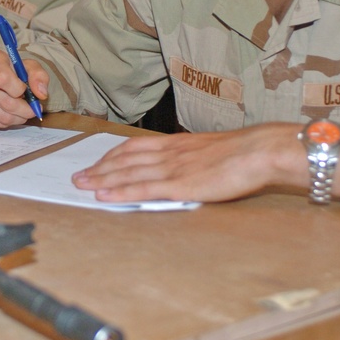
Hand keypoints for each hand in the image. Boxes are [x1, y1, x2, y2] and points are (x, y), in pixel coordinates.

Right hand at [0, 49, 48, 127]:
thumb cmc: (15, 71)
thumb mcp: (30, 67)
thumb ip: (39, 77)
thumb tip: (40, 94)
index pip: (2, 79)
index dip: (19, 89)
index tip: (25, 89)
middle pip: (6, 102)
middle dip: (26, 109)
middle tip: (33, 108)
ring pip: (3, 117)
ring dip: (19, 117)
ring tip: (22, 110)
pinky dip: (8, 122)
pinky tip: (10, 112)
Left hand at [72, 123, 305, 202]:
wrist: (260, 151)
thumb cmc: (245, 153)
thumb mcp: (212, 150)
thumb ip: (193, 158)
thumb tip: (186, 167)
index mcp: (177, 143)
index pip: (135, 147)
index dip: (113, 156)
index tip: (98, 163)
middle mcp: (168, 153)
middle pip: (124, 159)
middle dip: (99, 168)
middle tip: (78, 176)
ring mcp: (172, 168)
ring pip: (127, 173)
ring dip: (102, 179)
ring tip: (82, 185)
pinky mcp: (179, 184)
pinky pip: (142, 188)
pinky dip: (120, 192)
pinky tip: (104, 196)